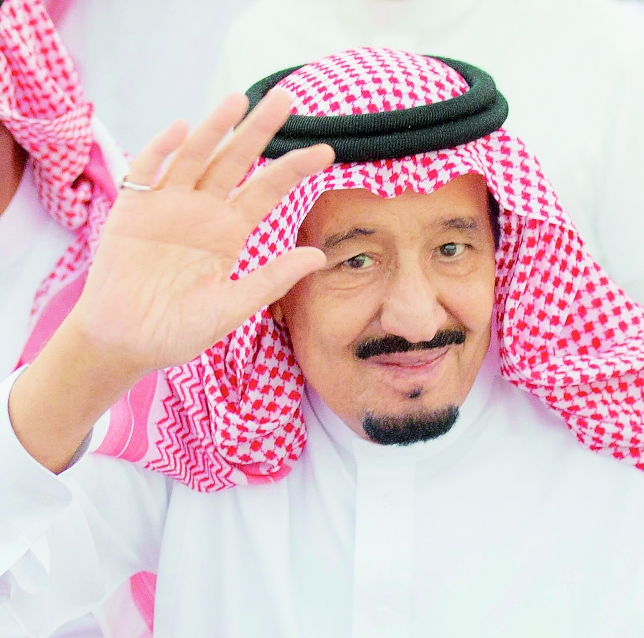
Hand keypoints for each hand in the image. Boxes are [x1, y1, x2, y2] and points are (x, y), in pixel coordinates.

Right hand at [8, 91, 332, 473]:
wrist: (125, 343)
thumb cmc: (178, 330)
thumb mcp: (232, 308)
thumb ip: (272, 280)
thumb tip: (319, 257)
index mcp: (228, 234)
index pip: (267, 192)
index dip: (294, 170)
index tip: (326, 151)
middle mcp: (201, 212)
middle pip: (234, 161)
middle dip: (259, 131)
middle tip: (287, 98)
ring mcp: (166, 206)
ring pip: (194, 156)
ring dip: (214, 128)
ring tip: (239, 101)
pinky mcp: (132, 210)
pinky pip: (146, 172)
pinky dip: (161, 150)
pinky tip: (182, 130)